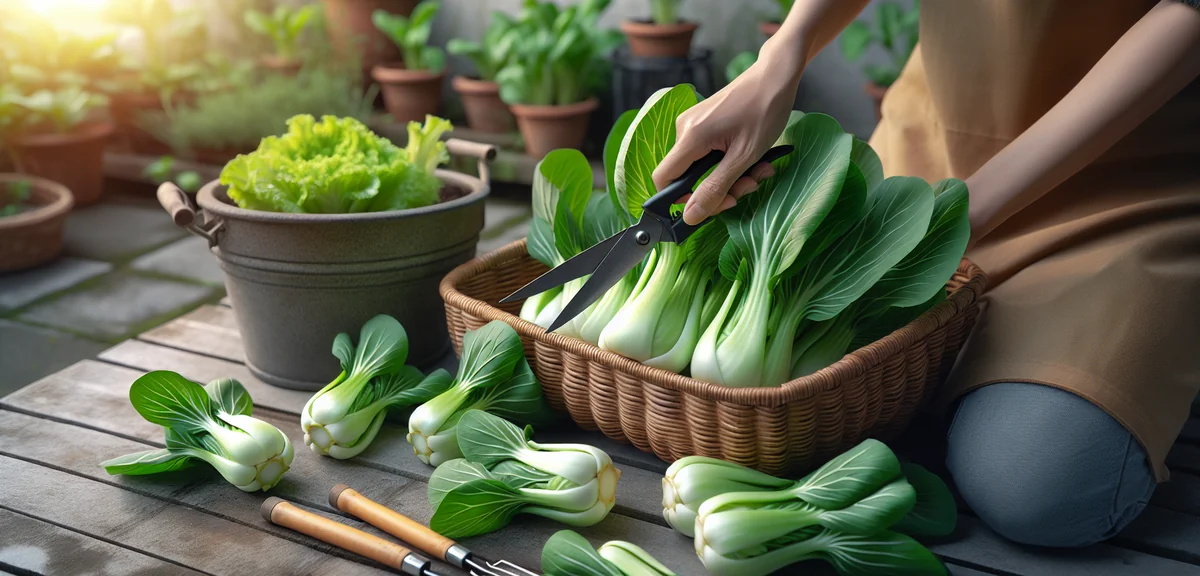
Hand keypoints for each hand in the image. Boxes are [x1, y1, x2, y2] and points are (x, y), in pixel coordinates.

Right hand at [651, 57, 802, 224]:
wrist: (776, 74)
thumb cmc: (764, 110)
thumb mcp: (743, 158)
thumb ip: (715, 189)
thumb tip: (690, 216)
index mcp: (690, 137)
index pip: (663, 179)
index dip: (680, 199)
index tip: (712, 204)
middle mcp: (685, 129)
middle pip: (687, 176)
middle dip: (719, 188)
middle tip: (750, 185)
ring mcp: (694, 124)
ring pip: (702, 166)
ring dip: (731, 176)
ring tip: (760, 169)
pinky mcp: (705, 122)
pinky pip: (709, 153)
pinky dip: (730, 161)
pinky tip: (754, 158)